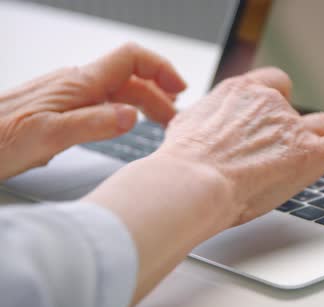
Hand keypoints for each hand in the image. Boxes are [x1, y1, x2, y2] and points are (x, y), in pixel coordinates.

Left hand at [0, 43, 185, 179]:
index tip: (179, 89)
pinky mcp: (62, 108)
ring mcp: (69, 95)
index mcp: (79, 84)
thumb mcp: (49, 137)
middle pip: (130, 78)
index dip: (160, 68)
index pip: (130, 58)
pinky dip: (125, 111)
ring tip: (160, 123)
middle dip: (159, 93)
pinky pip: (103, 102)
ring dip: (144, 103)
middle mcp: (76, 84)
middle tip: (174, 119)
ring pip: (117, 90)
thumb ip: (93, 124)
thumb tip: (131, 116)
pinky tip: (126, 126)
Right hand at [85, 67, 323, 306]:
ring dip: (320, 137)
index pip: (271, 87)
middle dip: (292, 125)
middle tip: (279, 148)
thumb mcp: (187, 129)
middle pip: (296, 108)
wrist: (189, 182)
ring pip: (320, 124)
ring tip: (316, 153)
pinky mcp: (308, 153)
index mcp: (239, 92)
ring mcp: (290, 127)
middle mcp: (269, 104)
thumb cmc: (181, 164)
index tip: (273, 116)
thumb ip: (206, 123)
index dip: (274, 105)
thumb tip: (199, 128)